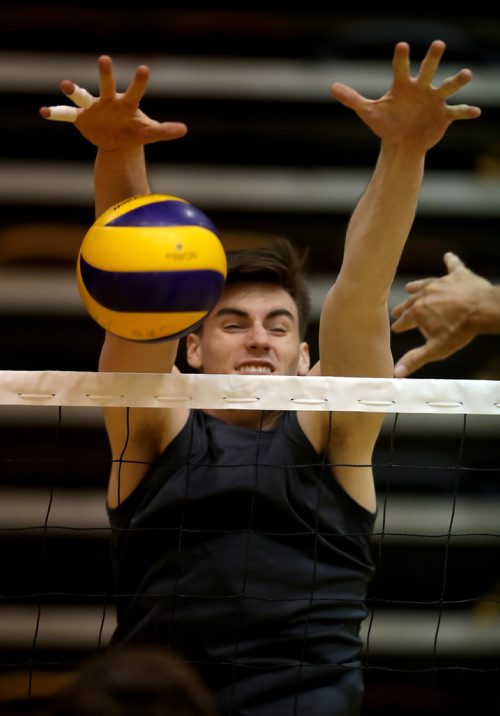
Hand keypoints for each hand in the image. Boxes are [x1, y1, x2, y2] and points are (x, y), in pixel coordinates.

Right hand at [39, 55, 186, 150]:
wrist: (117, 140)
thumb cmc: (135, 131)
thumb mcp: (149, 133)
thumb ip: (164, 130)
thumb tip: (184, 129)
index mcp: (127, 103)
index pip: (135, 91)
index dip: (139, 81)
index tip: (144, 68)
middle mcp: (108, 100)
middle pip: (107, 85)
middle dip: (106, 74)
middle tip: (105, 59)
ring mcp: (93, 107)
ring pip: (82, 96)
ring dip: (73, 90)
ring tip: (66, 85)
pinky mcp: (81, 118)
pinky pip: (66, 115)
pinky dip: (55, 113)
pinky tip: (43, 112)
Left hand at [331, 40, 480, 153]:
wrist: (400, 144)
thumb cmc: (385, 125)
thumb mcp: (368, 112)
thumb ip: (352, 99)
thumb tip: (332, 86)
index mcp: (402, 86)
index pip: (400, 68)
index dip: (401, 58)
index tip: (401, 46)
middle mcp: (421, 88)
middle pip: (428, 70)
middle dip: (432, 58)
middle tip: (438, 44)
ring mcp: (434, 100)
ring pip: (447, 87)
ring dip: (457, 81)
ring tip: (466, 74)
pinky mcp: (443, 115)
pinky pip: (457, 111)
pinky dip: (466, 111)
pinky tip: (476, 111)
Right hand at [391, 253, 492, 375]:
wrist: (483, 310)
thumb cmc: (459, 330)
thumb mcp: (435, 349)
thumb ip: (414, 359)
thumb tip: (395, 373)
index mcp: (418, 312)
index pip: (405, 321)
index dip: (400, 326)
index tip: (396, 329)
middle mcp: (425, 294)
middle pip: (411, 301)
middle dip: (403, 307)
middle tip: (396, 310)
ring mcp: (442, 283)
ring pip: (425, 283)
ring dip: (417, 286)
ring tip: (409, 286)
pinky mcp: (458, 275)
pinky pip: (453, 265)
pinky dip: (450, 261)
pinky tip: (448, 255)